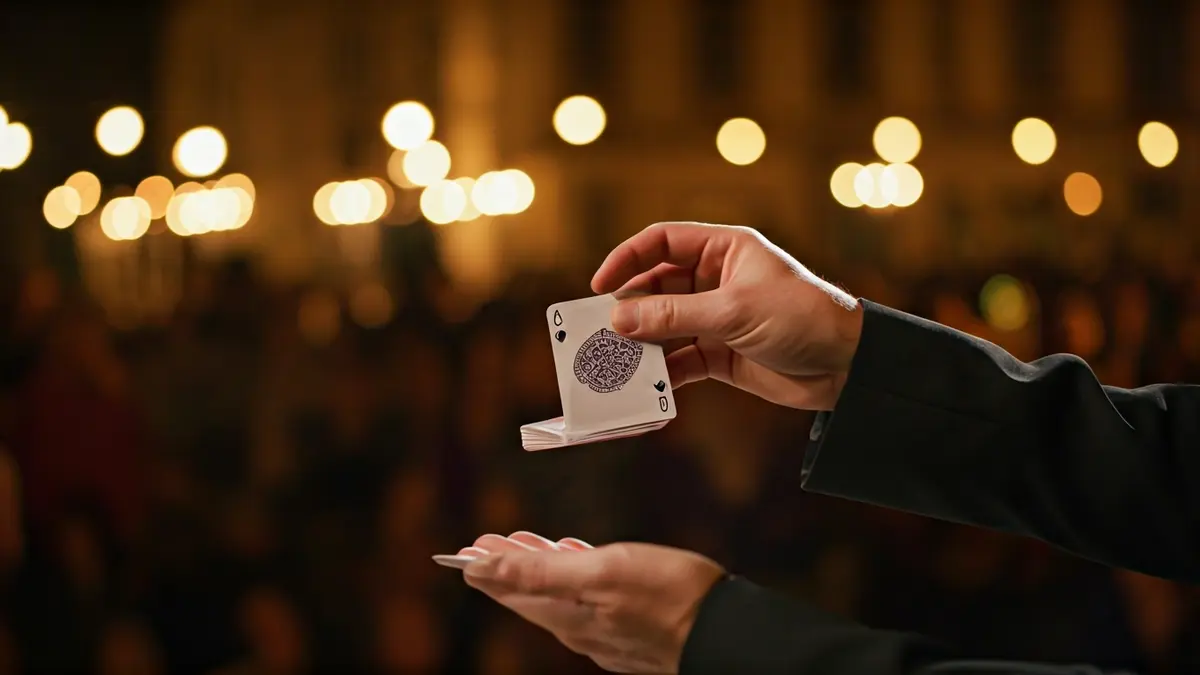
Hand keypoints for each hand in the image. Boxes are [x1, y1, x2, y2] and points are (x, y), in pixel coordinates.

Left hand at [456, 531, 724, 673]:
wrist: (725, 634)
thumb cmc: (668, 596)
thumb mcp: (600, 571)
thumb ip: (541, 571)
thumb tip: (485, 568)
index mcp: (568, 615)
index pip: (513, 592)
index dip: (489, 569)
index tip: (467, 550)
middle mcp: (582, 631)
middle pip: (533, 598)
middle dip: (509, 569)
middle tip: (488, 546)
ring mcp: (607, 635)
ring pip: (561, 601)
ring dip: (541, 573)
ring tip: (530, 548)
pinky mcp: (631, 633)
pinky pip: (588, 606)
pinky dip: (573, 583)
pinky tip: (583, 570)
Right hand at [592, 222, 863, 410]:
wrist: (847, 365)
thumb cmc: (801, 318)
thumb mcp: (733, 311)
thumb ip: (674, 314)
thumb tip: (620, 318)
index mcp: (724, 250)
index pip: (663, 242)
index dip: (627, 258)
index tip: (600, 285)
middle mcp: (717, 279)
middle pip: (656, 287)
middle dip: (630, 308)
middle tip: (600, 331)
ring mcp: (717, 317)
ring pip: (664, 326)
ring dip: (642, 344)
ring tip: (615, 361)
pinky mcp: (721, 354)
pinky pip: (680, 360)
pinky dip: (662, 372)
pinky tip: (647, 385)